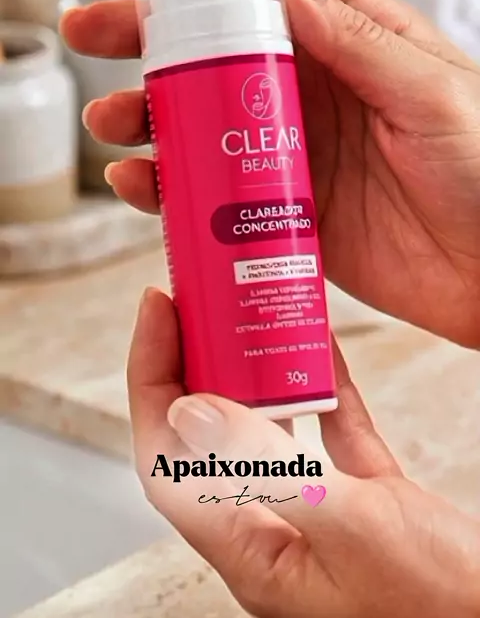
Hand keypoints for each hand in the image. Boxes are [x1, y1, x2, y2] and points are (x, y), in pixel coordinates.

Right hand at [61, 0, 479, 346]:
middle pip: (214, 43)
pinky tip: (143, 184)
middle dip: (147, 32)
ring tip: (114, 121)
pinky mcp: (278, 204)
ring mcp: (288, 145)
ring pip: (199, 115)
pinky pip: (210, 186)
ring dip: (147, 112)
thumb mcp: (434, 93)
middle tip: (93, 30)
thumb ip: (361, 43)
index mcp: (353, 37)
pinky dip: (169, 184)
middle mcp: (312, 85)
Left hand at [128, 288, 479, 617]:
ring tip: (243, 318)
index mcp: (254, 553)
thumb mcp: (349, 526)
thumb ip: (268, 471)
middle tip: (196, 303)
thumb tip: (189, 412)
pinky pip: (327, 433)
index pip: (168, 461)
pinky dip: (320, 389)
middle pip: (209, 439)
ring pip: (266, 431)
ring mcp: (319, 516)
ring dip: (252, 376)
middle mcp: (275, 533)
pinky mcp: (364, 501)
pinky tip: (321, 350)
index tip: (158, 314)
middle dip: (193, 366)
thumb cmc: (437, 605)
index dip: (152, 381)